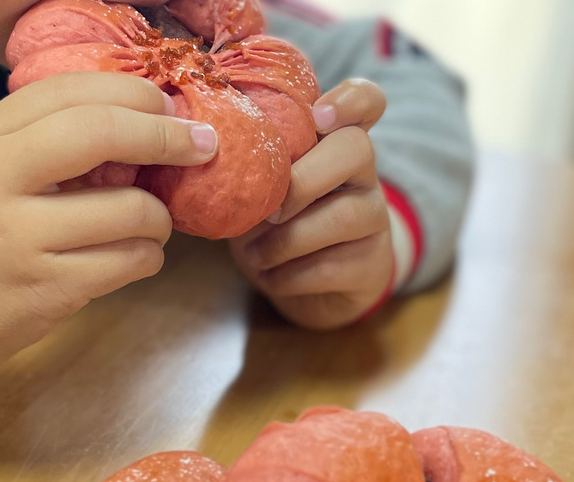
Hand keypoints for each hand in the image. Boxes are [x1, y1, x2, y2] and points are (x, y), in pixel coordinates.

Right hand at [0, 72, 218, 405]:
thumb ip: (32, 139)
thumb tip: (128, 123)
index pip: (67, 92)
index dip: (129, 92)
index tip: (165, 104)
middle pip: (101, 133)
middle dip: (164, 134)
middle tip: (199, 144)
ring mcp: (23, 241)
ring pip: (129, 210)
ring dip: (159, 215)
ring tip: (152, 221)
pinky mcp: (47, 293)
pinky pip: (126, 264)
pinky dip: (146, 257)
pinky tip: (136, 256)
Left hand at [229, 79, 393, 330]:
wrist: (310, 289)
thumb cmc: (278, 225)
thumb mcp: (262, 188)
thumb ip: (248, 163)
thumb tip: (199, 151)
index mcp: (334, 144)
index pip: (367, 100)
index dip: (350, 100)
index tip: (318, 116)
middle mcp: (363, 174)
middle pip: (356, 149)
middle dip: (303, 179)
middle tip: (269, 211)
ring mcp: (374, 218)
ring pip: (343, 215)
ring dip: (285, 240)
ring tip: (255, 254)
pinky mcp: (370, 264)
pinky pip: (330, 266)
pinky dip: (288, 275)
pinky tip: (270, 276)